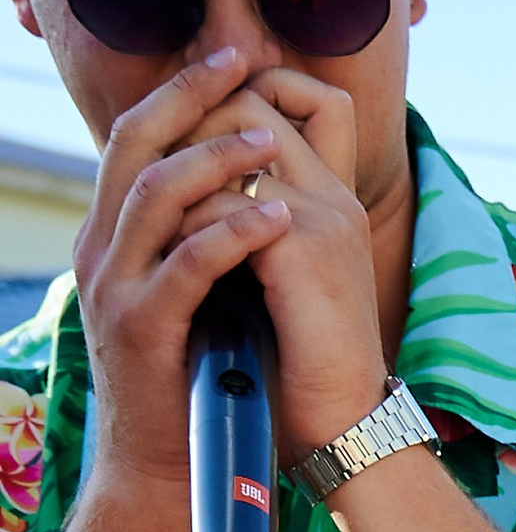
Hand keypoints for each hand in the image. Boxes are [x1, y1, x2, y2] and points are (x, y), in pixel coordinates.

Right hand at [73, 45, 293, 496]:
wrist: (163, 474)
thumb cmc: (189, 384)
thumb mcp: (186, 297)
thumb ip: (196, 243)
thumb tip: (242, 190)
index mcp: (112, 237)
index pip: (139, 140)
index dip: (182, 91)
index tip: (231, 56)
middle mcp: (102, 250)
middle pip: (137, 145)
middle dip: (190, 95)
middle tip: (240, 58)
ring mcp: (116, 288)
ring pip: (157, 195)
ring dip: (216, 160)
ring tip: (270, 140)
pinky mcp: (141, 330)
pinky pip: (186, 265)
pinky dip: (230, 234)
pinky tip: (274, 218)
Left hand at [177, 63, 387, 456]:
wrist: (345, 432)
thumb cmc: (308, 374)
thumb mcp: (285, 286)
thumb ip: (256, 234)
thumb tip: (199, 202)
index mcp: (335, 203)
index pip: (306, 100)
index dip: (240, 101)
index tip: (194, 137)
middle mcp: (336, 198)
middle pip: (255, 102)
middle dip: (193, 124)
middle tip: (158, 172)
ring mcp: (323, 217)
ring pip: (228, 145)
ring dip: (179, 174)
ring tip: (155, 216)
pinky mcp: (303, 247)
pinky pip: (218, 203)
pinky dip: (183, 225)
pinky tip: (169, 258)